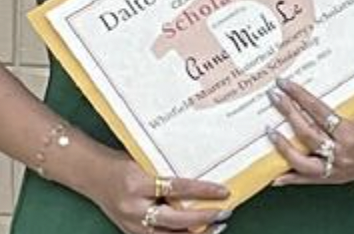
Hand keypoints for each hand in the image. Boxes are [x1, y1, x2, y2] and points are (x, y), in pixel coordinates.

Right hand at [88, 154, 228, 233]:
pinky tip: (196, 233)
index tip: (223, 191)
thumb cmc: (121, 164)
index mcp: (137, 185)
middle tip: (225, 212)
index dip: (203, 191)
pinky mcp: (130, 232)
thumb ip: (168, 172)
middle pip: (174, 219)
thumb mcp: (145, 162)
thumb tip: (202, 175)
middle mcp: (133, 208)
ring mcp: (130, 224)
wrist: (91, 174)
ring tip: (217, 228)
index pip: (177, 189)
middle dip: (203, 218)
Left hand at [266, 79, 353, 184]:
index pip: (318, 111)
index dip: (299, 96)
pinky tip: (275, 175)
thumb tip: (322, 92)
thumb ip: (346, 106)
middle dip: (287, 112)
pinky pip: (308, 180)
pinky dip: (290, 178)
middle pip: (306, 132)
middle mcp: (342, 152)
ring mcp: (337, 168)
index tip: (285, 84)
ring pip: (301, 160)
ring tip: (271, 131)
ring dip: (282, 145)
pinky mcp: (336, 178)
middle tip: (274, 97)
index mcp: (353, 132)